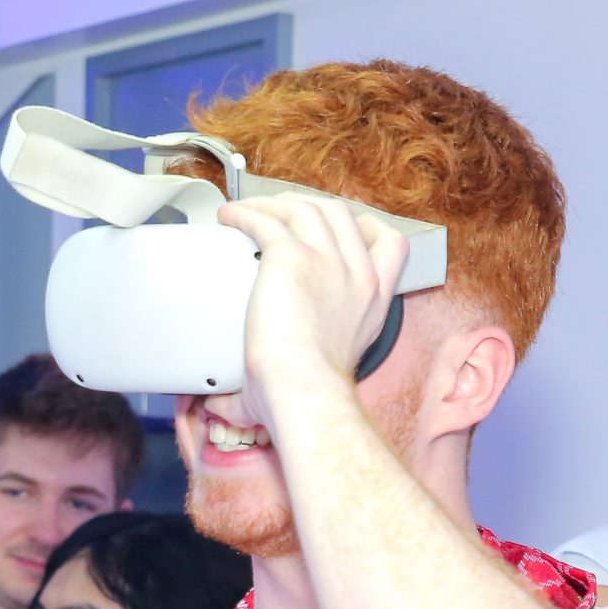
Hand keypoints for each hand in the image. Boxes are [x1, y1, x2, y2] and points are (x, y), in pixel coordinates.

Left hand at [215, 193, 410, 404]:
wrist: (303, 391)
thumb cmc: (304, 397)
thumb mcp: (307, 381)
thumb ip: (265, 386)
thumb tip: (217, 404)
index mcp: (372, 300)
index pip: (390, 244)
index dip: (365, 227)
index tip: (337, 229)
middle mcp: (357, 275)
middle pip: (341, 215)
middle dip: (309, 206)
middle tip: (278, 213)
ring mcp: (328, 263)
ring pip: (305, 209)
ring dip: (275, 204)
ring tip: (249, 210)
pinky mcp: (292, 258)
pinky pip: (267, 222)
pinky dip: (246, 214)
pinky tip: (229, 217)